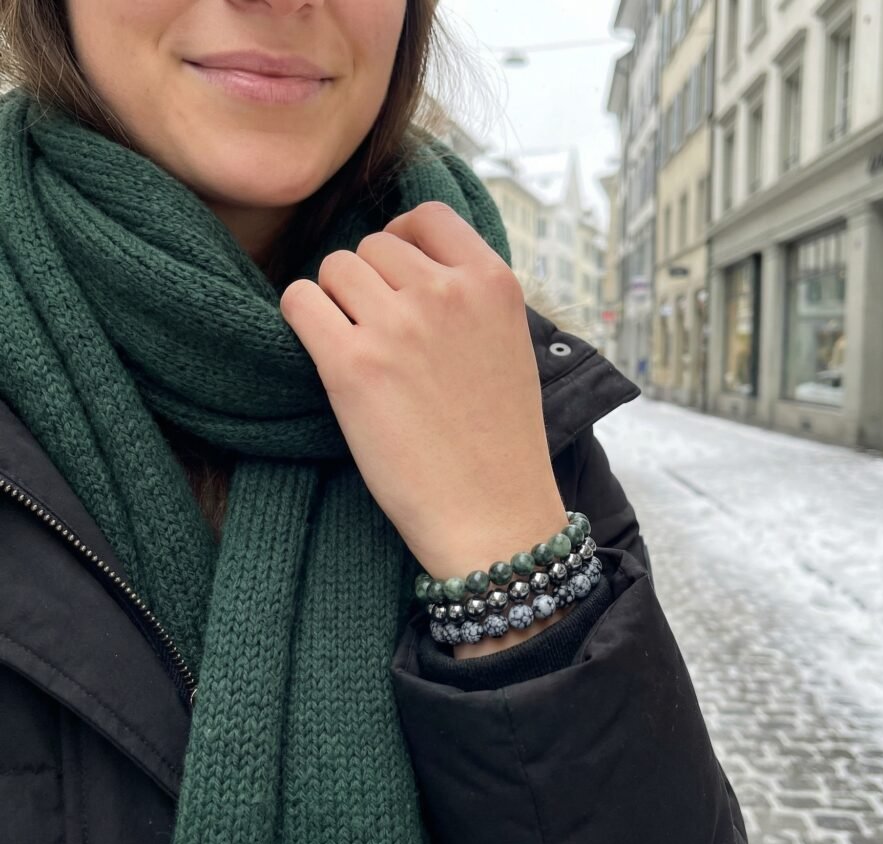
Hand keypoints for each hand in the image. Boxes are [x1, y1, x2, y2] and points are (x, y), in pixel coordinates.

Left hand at [279, 202, 567, 590]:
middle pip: (372, 245)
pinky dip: (302, 320)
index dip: (402, 240)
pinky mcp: (352, 365)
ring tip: (358, 351)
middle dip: (368, 282)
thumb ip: (469, 297)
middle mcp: (446, 292)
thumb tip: (407, 262)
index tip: (395, 275)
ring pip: (333, 269)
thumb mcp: (508, 347)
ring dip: (335, 303)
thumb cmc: (498, 440)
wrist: (491, 512)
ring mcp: (399, 326)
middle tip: (379, 334)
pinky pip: (299, 302)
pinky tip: (323, 353)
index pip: (428, 217)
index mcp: (493, 283)